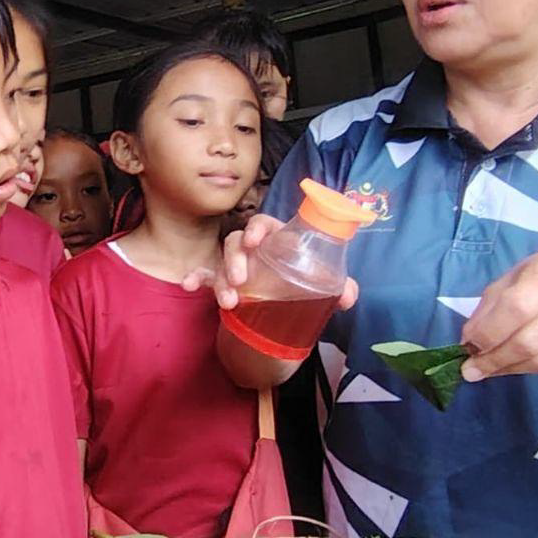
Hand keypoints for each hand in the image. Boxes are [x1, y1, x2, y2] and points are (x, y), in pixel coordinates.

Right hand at [182, 214, 356, 312]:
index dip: (257, 228)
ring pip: (220, 262)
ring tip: (228, 302)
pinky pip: (204, 276)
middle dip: (234, 258)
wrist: (281, 314)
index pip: (264, 223)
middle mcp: (253, 250)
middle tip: (240, 280)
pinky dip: (195, 277)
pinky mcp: (222, 283)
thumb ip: (338, 289)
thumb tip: (348, 296)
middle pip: (237, 241)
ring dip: (219, 278)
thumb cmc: (301, 285)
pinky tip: (189, 284)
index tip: (255, 241)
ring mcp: (235, 266)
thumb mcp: (321, 287)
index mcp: (276, 241)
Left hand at [461, 251, 537, 379]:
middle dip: (494, 358)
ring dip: (508, 369)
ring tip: (485, 371)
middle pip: (530, 340)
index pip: (517, 307)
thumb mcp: (518, 276)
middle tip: (470, 369)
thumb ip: (492, 305)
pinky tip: (510, 367)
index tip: (467, 344)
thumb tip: (469, 339)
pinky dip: (525, 370)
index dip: (489, 332)